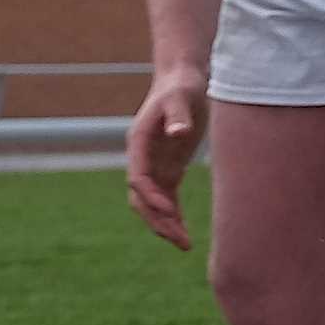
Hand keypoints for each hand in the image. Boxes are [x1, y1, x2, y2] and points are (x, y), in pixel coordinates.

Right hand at [124, 69, 208, 248]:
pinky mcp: (168, 167)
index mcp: (139, 143)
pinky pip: (166, 199)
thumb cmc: (182, 86)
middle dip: (157, 220)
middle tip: (180, 240)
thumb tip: (178, 133)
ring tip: (185, 244)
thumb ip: (178, 115)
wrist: (182, 79)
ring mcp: (153, 164)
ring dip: (164, 224)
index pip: (139, 177)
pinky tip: (185, 233)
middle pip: (141, 198)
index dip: (151, 197)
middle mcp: (141, 157)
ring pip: (151, 203)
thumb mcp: (182, 97)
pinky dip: (173, 216)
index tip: (170, 212)